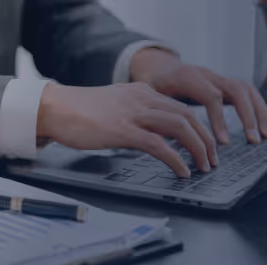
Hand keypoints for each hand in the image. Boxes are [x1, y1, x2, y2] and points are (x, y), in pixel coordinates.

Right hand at [37, 82, 216, 177]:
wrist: (54, 107)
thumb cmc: (77, 111)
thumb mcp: (113, 106)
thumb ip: (132, 113)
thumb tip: (145, 132)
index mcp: (141, 92)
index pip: (181, 107)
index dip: (199, 126)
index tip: (206, 143)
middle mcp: (142, 99)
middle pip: (188, 116)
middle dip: (206, 139)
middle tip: (212, 158)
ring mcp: (134, 114)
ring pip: (181, 127)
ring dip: (198, 149)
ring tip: (203, 167)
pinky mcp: (124, 131)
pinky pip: (160, 145)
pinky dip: (176, 160)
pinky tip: (182, 171)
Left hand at [130, 48, 266, 143]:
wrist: (156, 64)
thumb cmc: (151, 82)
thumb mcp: (147, 93)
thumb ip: (156, 108)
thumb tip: (159, 133)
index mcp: (189, 77)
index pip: (211, 96)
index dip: (219, 119)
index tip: (223, 142)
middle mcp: (208, 75)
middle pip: (237, 90)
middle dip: (249, 116)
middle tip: (254, 139)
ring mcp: (219, 78)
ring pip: (247, 90)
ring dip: (260, 113)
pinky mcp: (225, 85)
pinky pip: (249, 94)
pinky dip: (262, 109)